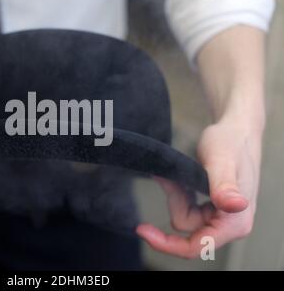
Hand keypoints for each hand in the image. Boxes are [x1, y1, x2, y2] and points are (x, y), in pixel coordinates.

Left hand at [136, 121, 261, 258]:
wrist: (235, 130)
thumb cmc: (231, 143)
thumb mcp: (223, 161)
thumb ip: (225, 186)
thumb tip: (235, 206)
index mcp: (236, 222)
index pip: (197, 247)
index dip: (167, 244)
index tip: (142, 230)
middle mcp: (230, 224)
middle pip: (186, 228)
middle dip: (175, 201)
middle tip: (171, 176)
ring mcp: (220, 217)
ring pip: (183, 215)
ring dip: (176, 193)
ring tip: (180, 171)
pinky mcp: (211, 208)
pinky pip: (185, 207)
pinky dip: (178, 192)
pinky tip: (178, 177)